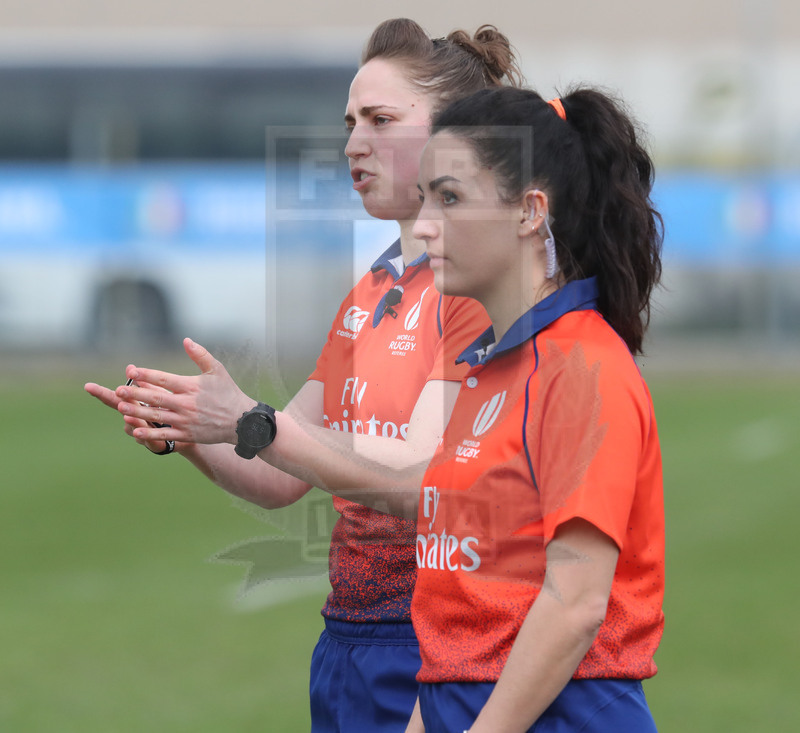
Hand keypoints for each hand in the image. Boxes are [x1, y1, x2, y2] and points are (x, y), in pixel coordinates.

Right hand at [84, 380, 173, 454]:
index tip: (87, 386)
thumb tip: (129, 366)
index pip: (115, 397)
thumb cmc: (164, 411)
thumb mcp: (156, 394)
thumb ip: (143, 382)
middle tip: (113, 398)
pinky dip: (144, 436)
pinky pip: (148, 439)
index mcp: (133, 405)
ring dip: (131, 421)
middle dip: (116, 404)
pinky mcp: (152, 442)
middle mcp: (132, 419)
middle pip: (121, 410)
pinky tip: (141, 434)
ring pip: (132, 426)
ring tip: (129, 416)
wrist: (180, 433)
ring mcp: (140, 431)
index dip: (101, 392)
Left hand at [114, 338, 254, 446]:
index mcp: (191, 386)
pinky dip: (149, 433)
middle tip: (119, 389)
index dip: (147, 374)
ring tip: (120, 407)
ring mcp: (186, 420)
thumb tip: (186, 340)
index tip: (131, 370)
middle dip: (135, 393)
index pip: (164, 379)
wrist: (241, 421)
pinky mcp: (187, 434)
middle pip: (156, 397)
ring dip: (137, 411)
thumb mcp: (217, 370)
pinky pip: (165, 434)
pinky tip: (134, 430)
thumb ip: (200, 355)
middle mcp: (186, 403)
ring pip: (157, 416)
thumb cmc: (228, 393)